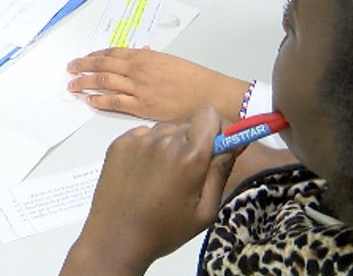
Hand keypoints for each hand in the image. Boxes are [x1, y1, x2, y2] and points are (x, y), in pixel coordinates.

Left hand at [60, 110, 235, 275]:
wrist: (116, 238)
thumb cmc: (165, 230)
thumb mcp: (205, 211)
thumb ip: (221, 172)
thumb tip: (236, 142)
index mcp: (190, 156)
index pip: (209, 115)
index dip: (214, 129)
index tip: (212, 148)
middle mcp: (164, 140)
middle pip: (187, 124)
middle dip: (192, 142)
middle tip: (184, 173)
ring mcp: (139, 139)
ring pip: (165, 129)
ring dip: (169, 144)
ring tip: (161, 176)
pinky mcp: (119, 143)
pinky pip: (143, 135)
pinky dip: (147, 148)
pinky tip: (142, 173)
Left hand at [67, 48, 249, 121]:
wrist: (207, 94)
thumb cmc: (193, 78)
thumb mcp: (170, 61)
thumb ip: (151, 59)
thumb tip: (141, 54)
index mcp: (145, 56)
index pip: (113, 52)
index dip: (96, 55)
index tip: (86, 57)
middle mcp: (137, 70)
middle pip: (103, 65)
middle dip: (84, 65)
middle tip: (71, 67)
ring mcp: (138, 88)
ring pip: (104, 82)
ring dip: (85, 82)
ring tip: (72, 84)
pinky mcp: (141, 106)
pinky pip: (115, 102)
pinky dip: (100, 100)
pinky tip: (89, 100)